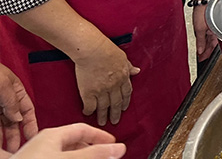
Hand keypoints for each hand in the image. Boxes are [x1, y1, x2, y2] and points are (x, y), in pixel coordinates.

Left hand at [0, 65, 36, 151]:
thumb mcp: (3, 83)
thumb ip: (12, 101)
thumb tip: (18, 117)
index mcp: (15, 90)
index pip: (27, 109)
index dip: (31, 123)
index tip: (33, 137)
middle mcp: (4, 100)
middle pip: (13, 122)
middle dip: (15, 136)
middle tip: (16, 149)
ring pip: (0, 126)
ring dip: (3, 138)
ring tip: (5, 149)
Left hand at [1, 123, 124, 158]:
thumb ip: (94, 154)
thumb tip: (119, 148)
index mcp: (53, 134)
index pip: (83, 129)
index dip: (100, 136)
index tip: (112, 144)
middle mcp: (45, 142)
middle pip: (75, 142)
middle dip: (91, 149)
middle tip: (105, 156)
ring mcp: (38, 155)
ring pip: (66, 153)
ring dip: (81, 157)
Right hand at [73, 40, 138, 126]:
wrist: (93, 50)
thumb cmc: (107, 49)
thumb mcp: (123, 57)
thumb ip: (128, 66)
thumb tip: (137, 71)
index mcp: (123, 77)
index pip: (127, 93)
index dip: (125, 101)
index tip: (124, 108)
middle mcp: (114, 86)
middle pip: (116, 103)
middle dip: (116, 113)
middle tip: (115, 121)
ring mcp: (102, 90)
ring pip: (104, 107)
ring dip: (103, 116)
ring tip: (102, 122)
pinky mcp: (89, 92)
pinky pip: (90, 106)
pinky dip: (89, 111)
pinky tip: (88, 113)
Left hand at [192, 6, 217, 61]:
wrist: (201, 1)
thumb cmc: (203, 12)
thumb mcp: (199, 29)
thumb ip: (200, 41)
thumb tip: (200, 51)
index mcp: (216, 33)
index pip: (211, 48)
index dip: (206, 55)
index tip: (201, 60)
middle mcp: (215, 31)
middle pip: (210, 44)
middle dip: (206, 51)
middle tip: (200, 57)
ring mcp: (211, 27)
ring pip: (208, 40)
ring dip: (204, 46)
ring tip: (199, 51)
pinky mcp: (208, 23)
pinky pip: (206, 34)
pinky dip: (203, 39)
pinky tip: (201, 40)